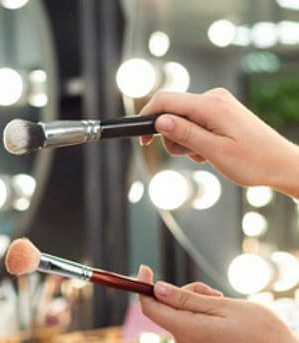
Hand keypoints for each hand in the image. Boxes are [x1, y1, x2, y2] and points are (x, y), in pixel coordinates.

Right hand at [137, 88, 298, 196]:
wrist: (280, 164)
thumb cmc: (253, 161)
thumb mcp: (214, 151)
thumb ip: (185, 133)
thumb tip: (159, 121)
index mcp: (211, 105)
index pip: (165, 101)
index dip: (147, 118)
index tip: (143, 141)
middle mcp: (214, 98)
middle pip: (172, 112)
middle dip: (172, 137)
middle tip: (191, 156)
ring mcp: (218, 104)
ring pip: (182, 120)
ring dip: (185, 141)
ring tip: (205, 155)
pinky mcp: (220, 111)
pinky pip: (194, 122)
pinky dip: (196, 139)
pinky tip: (211, 150)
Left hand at [137, 266, 298, 342]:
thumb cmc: (258, 330)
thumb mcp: (222, 305)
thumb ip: (187, 298)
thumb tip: (156, 289)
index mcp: (186, 331)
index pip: (150, 308)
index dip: (143, 287)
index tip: (145, 269)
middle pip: (169, 310)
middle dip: (185, 294)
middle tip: (215, 292)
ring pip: (181, 319)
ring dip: (196, 306)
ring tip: (225, 307)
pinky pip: (191, 331)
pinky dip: (201, 320)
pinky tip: (225, 322)